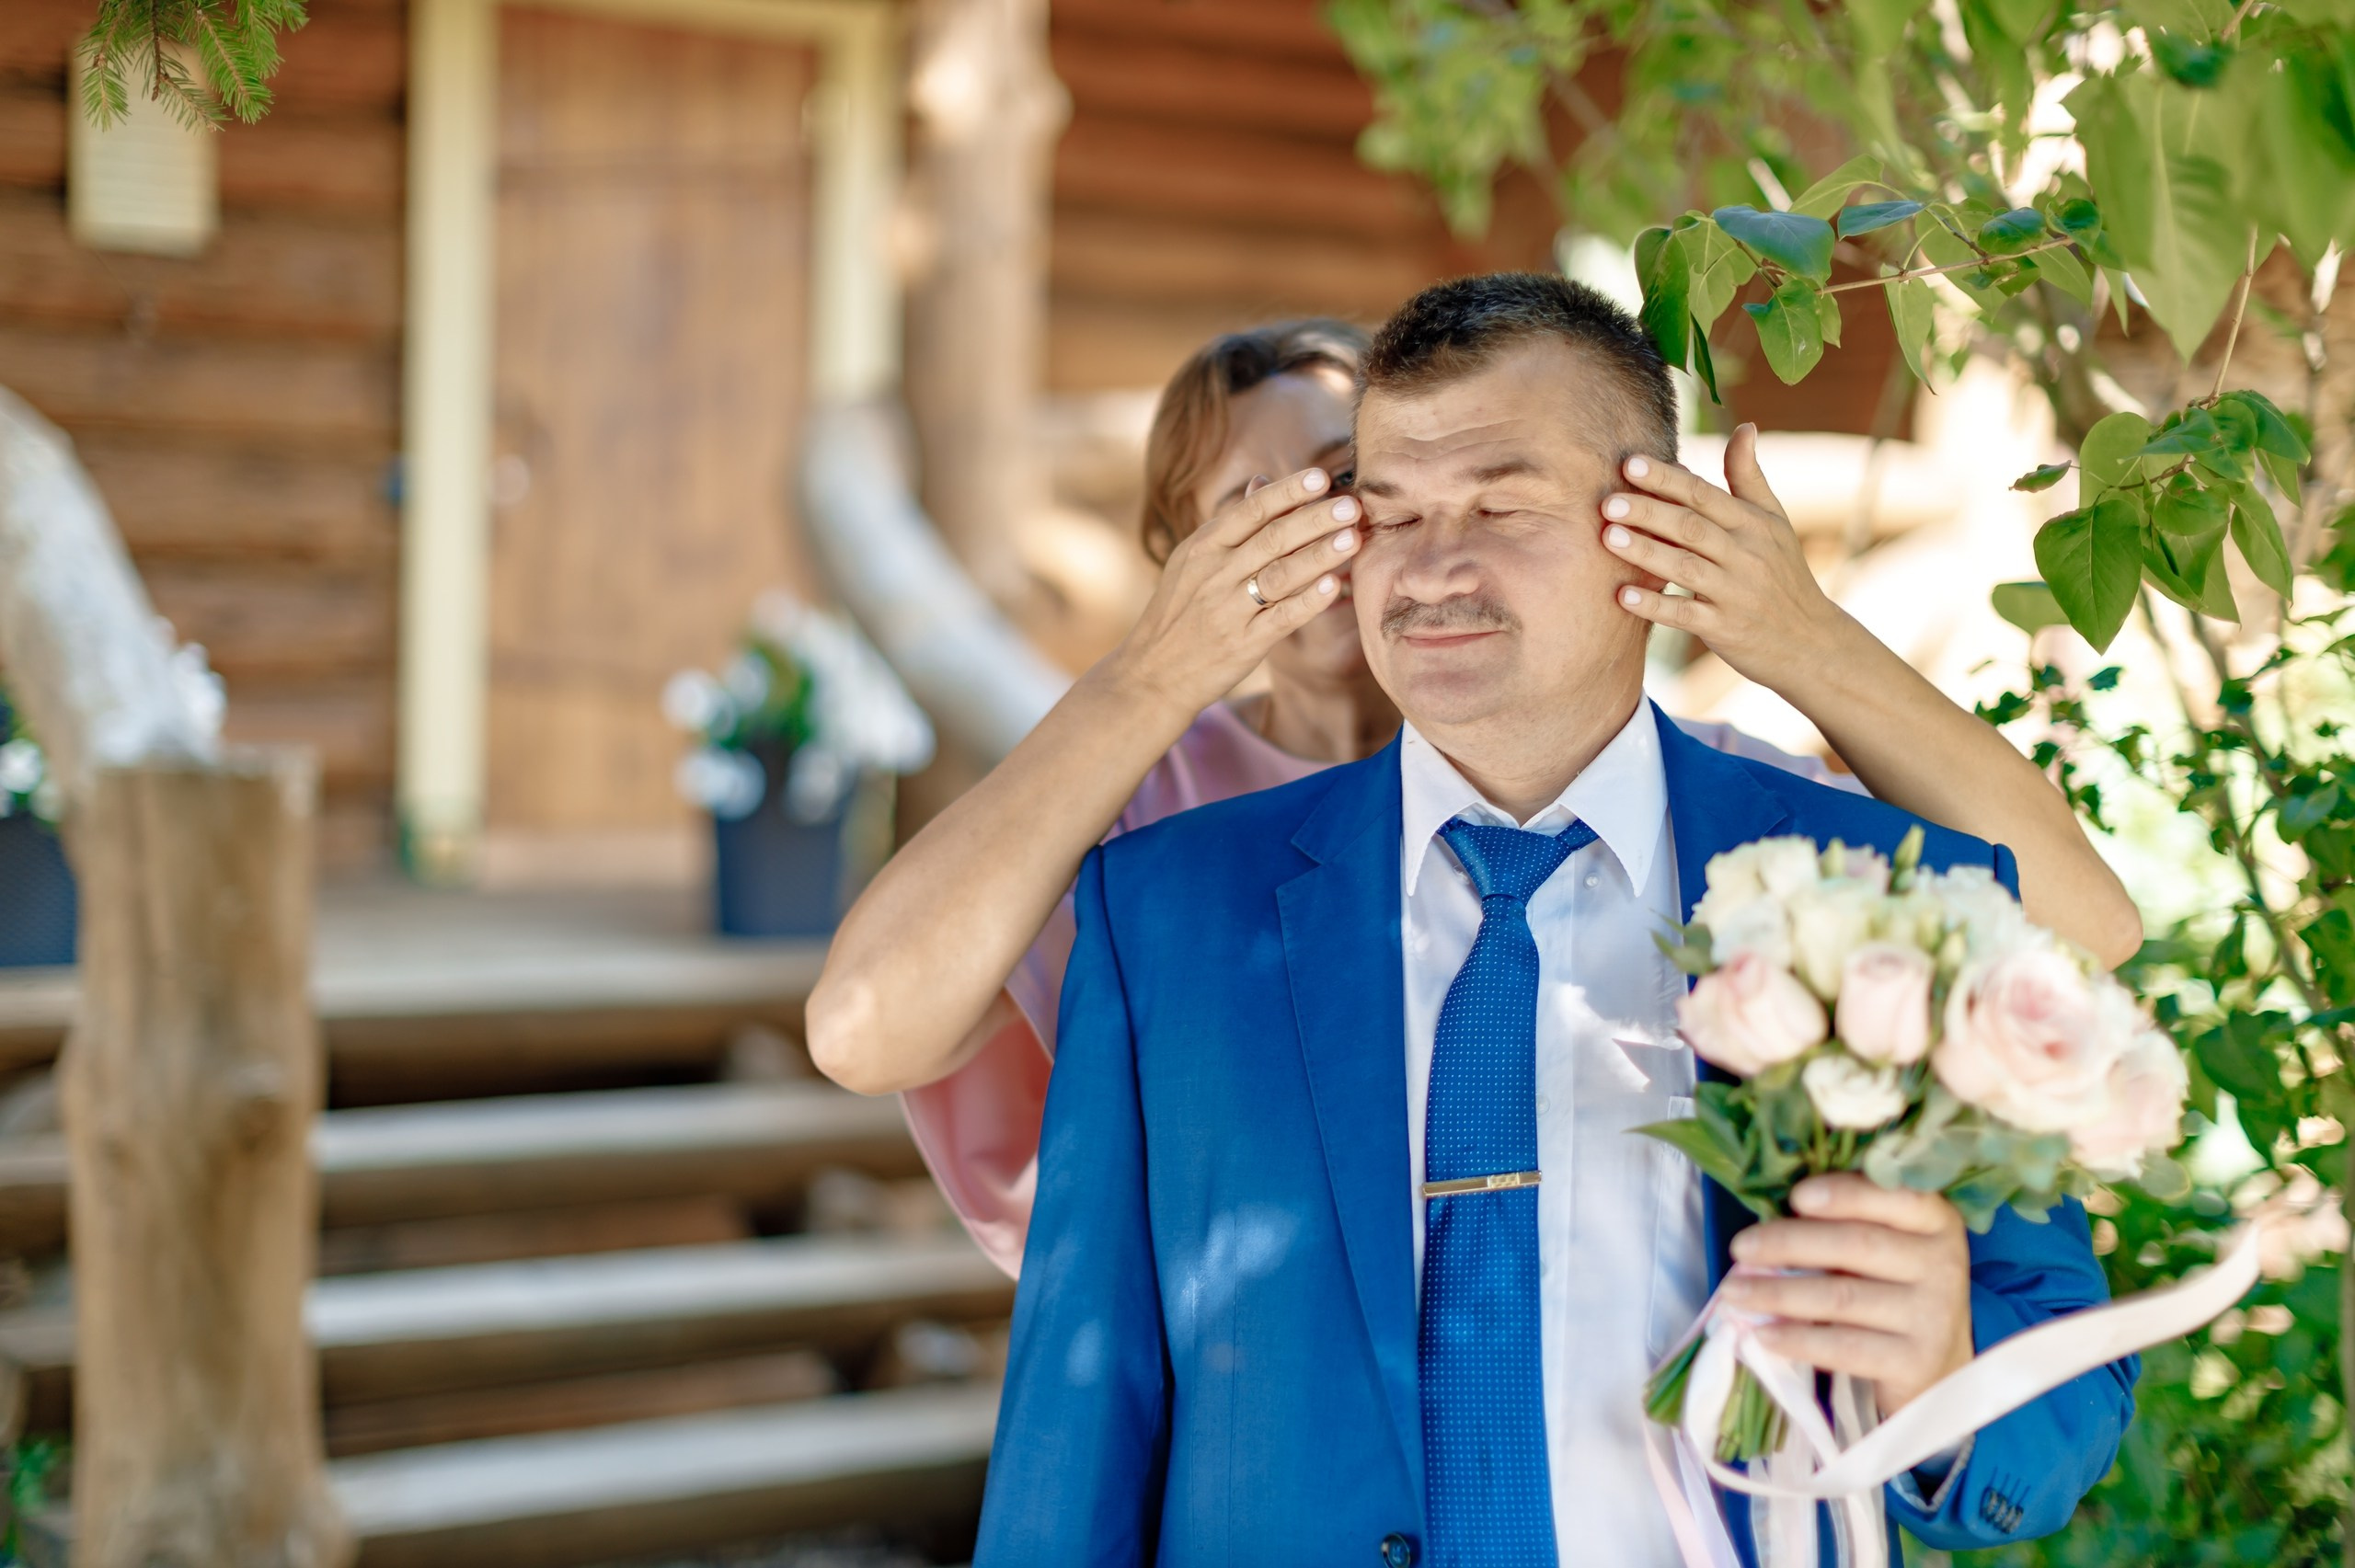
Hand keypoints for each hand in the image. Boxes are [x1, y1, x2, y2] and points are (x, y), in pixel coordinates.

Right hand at [1097, 466, 1360, 719]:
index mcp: (1203, 547)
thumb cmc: (1181, 610)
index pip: (1251, 511)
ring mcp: (1228, 609)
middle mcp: (1215, 574)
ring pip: (1280, 575)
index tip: (1322, 477)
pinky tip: (1333, 587)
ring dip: (1319, 555)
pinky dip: (1307, 602)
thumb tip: (1262, 480)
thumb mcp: (1193, 561)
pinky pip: (1281, 618)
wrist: (1152, 672)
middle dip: (1315, 519)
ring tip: (1353, 537)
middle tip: (1352, 504)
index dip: (1288, 492)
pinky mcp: (1243, 643)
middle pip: (1272, 538)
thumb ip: (1232, 525)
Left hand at [1599, 423, 1864, 693]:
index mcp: (1753, 524)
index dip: (1666, 479)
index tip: (1628, 463)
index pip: (1704, 494)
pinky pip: (1686, 615)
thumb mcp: (1774, 523)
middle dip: (1648, 512)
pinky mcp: (1725, 629)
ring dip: (1645, 552)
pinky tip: (1622, 595)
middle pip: (1691, 527)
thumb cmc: (1783, 574)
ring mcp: (1736, 593)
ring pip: (1685, 567)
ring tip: (1606, 537)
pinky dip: (1655, 605)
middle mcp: (1746, 555)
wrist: (1811, 641)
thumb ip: (1749, 477)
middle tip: (1606, 501)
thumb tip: (1744, 426)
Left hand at [1719, 1173, 1974, 1414]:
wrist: (1936, 1367)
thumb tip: (1769, 1215)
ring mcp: (1934, 1315)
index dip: (1845, 1194)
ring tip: (1733, 1293)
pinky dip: (1798, 1339)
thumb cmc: (1891, 1289)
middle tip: (1739, 1248)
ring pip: (1842, 1296)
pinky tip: (1763, 1334)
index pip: (1894, 1196)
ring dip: (1778, 1293)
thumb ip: (1844, 1223)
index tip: (1796, 1197)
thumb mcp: (1883, 1247)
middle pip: (1857, 1243)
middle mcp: (1943, 1264)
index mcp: (1935, 1221)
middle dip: (1788, 1243)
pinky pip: (1845, 1346)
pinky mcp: (1917, 1362)